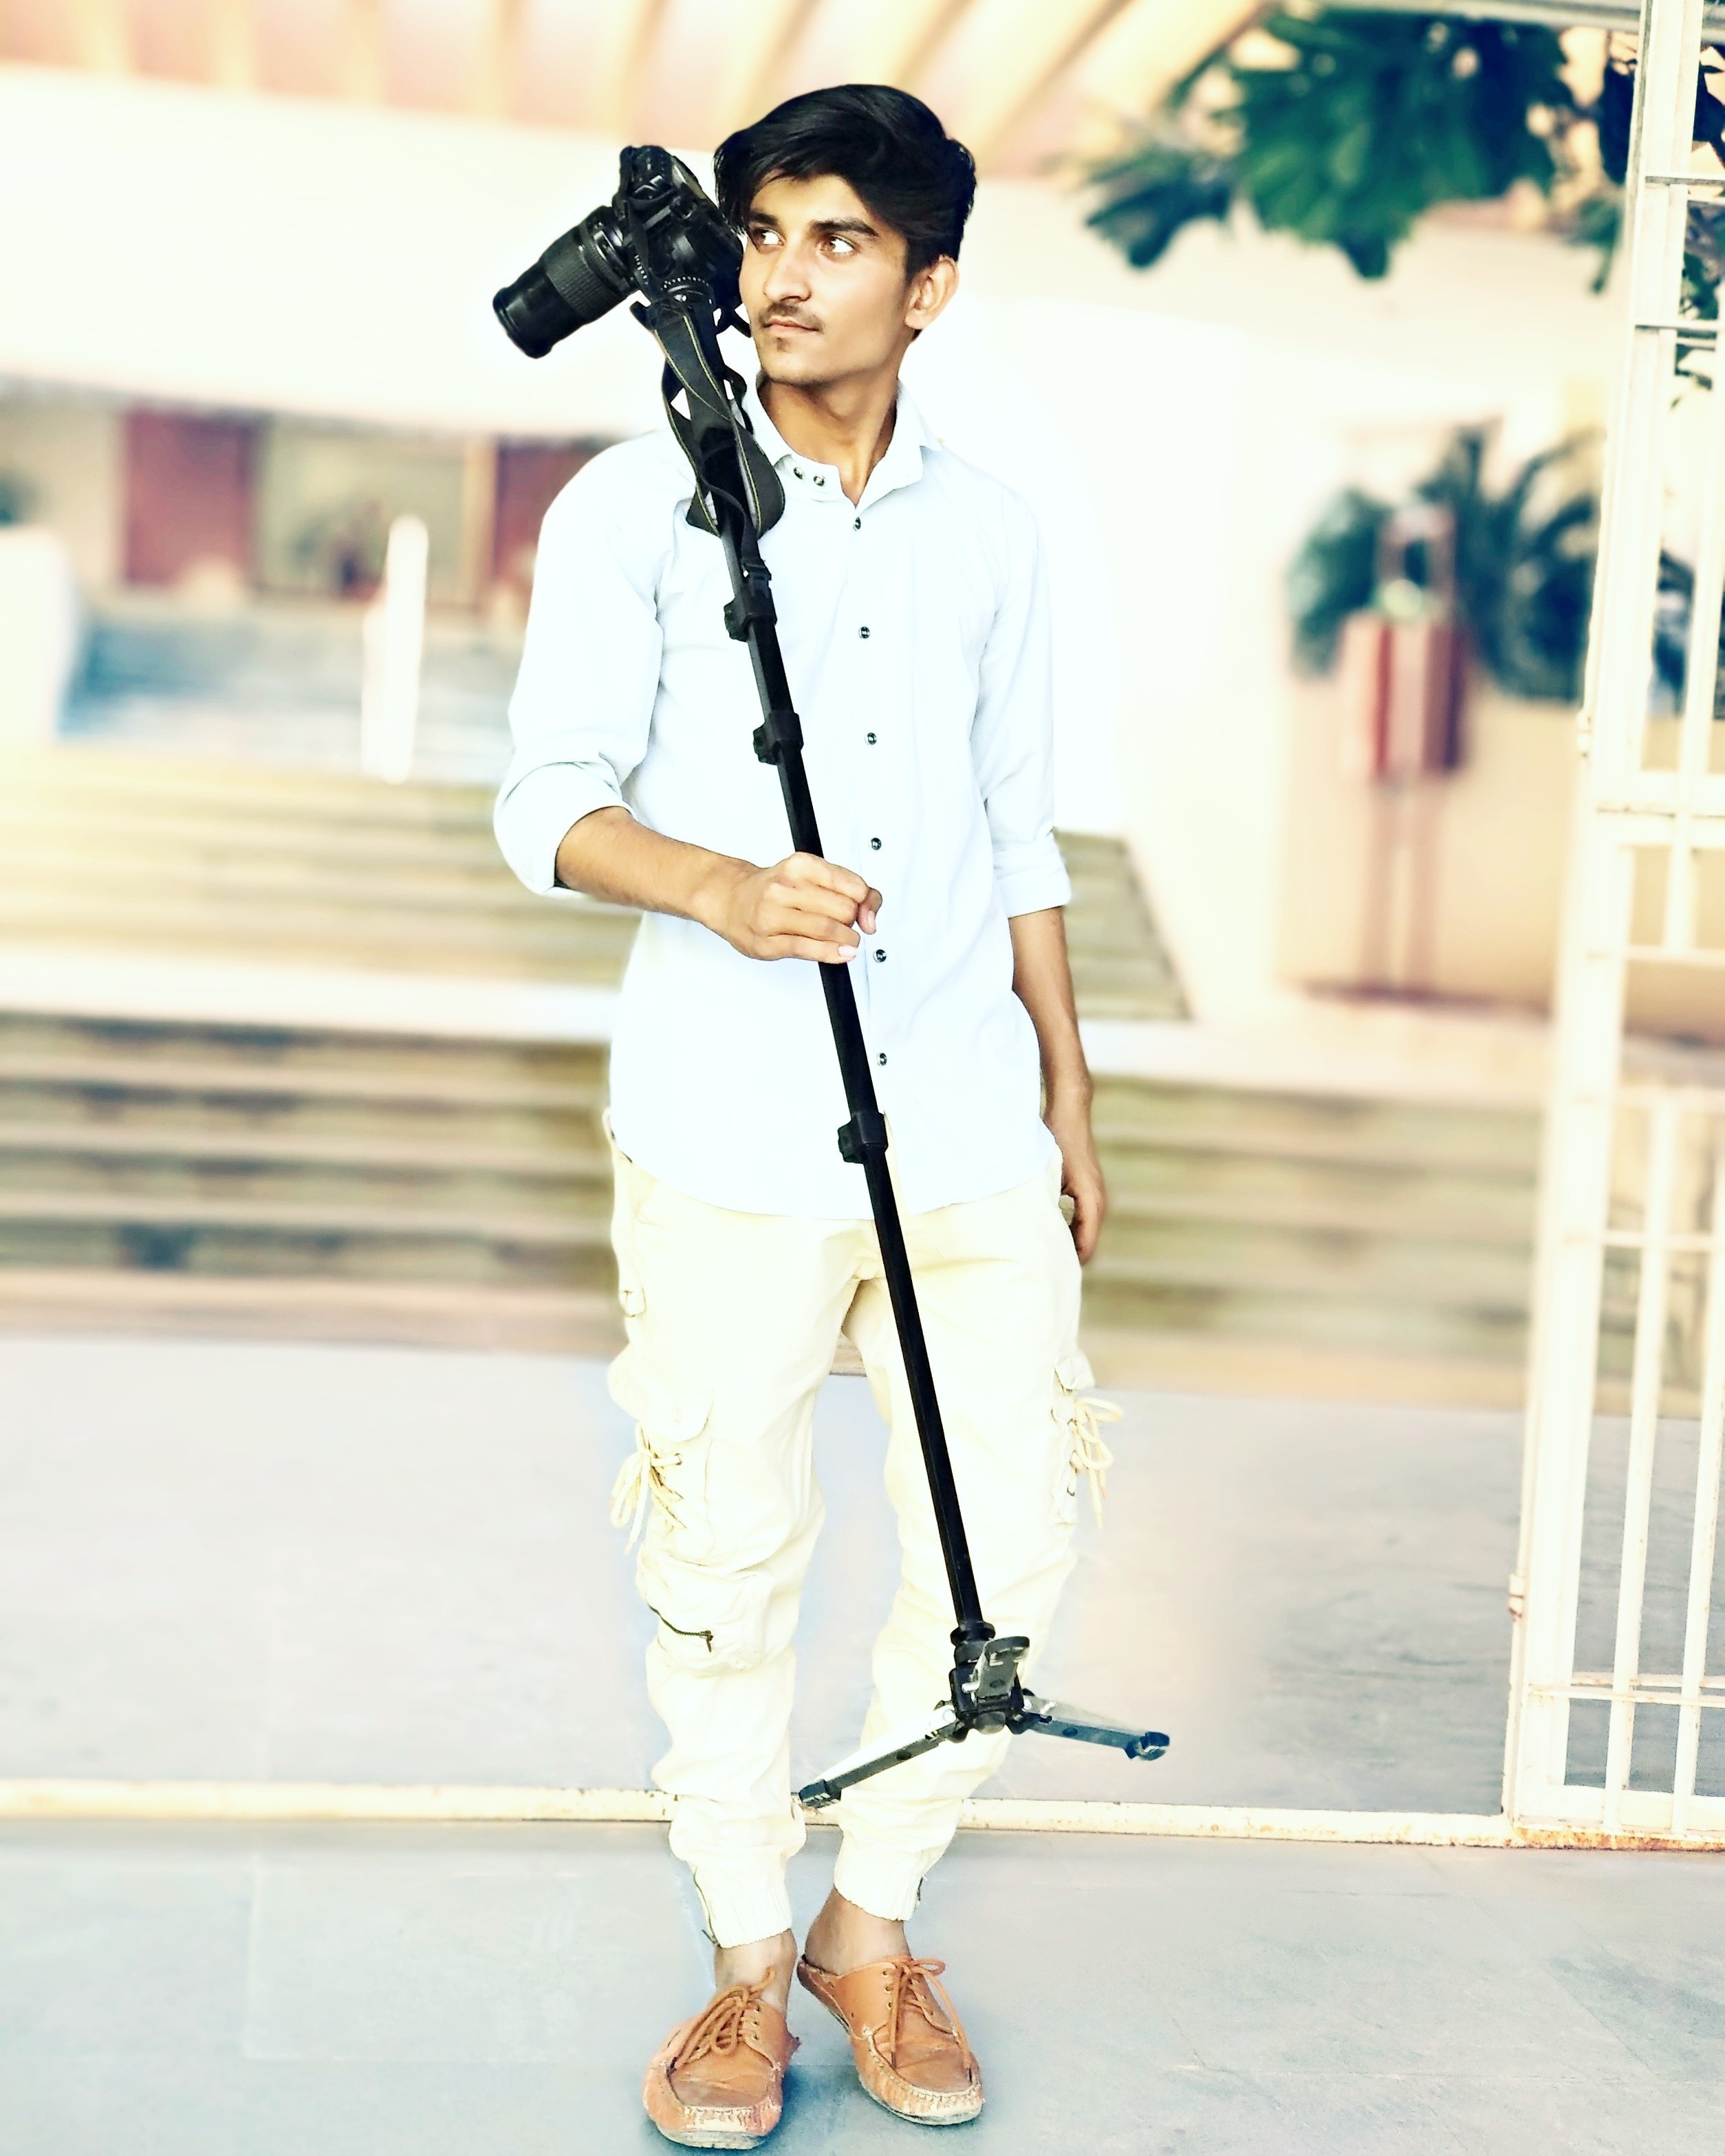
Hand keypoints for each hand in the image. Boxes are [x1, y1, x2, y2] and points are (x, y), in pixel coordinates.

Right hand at [708, 852, 881, 963]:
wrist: (731, 899)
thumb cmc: (775, 889)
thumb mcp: (812, 875)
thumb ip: (848, 888)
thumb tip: (871, 917)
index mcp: (801, 865)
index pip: (854, 886)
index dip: (866, 903)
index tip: (864, 912)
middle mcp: (785, 886)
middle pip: (844, 910)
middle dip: (853, 922)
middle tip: (846, 924)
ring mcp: (773, 914)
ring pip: (828, 929)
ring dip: (847, 940)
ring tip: (846, 941)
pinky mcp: (767, 942)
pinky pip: (808, 949)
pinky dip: (831, 954)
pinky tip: (840, 953)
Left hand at [1046, 1087, 1105, 1263]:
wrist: (1070, 1113)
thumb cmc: (1058, 1139)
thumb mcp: (1047, 1175)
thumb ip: (1047, 1204)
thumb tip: (1039, 1234)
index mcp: (1091, 1201)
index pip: (1086, 1245)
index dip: (1070, 1263)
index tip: (1051, 1275)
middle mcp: (1099, 1200)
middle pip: (1087, 1242)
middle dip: (1069, 1256)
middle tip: (1043, 1270)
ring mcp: (1095, 1195)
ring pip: (1085, 1231)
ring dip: (1069, 1243)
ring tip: (1045, 1256)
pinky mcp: (1088, 1189)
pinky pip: (1082, 1219)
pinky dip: (1070, 1229)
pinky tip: (1050, 1233)